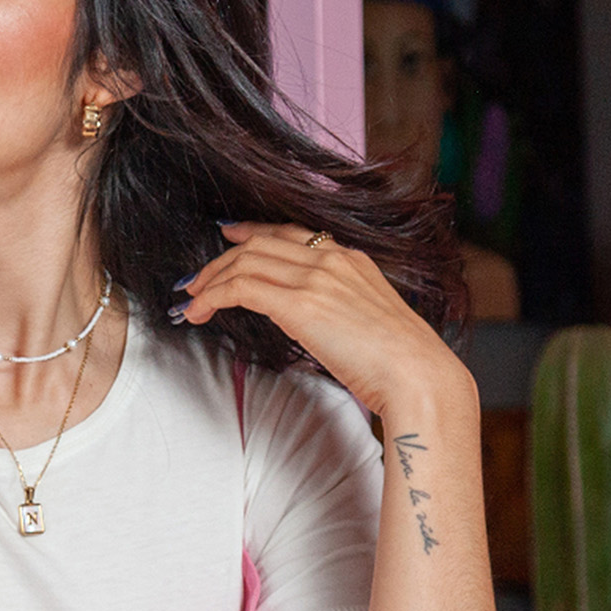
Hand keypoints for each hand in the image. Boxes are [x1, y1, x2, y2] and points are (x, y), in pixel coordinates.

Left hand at [171, 222, 467, 418]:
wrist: (419, 377)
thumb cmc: (402, 364)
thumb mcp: (370, 320)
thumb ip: (340, 307)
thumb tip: (312, 318)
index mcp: (352, 259)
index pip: (291, 233)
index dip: (252, 233)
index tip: (228, 236)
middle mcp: (332, 259)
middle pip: (259, 244)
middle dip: (220, 261)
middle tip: (196, 281)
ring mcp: (316, 278)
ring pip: (244, 262)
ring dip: (210, 280)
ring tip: (191, 300)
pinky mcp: (299, 304)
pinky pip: (240, 288)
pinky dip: (212, 297)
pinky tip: (199, 312)